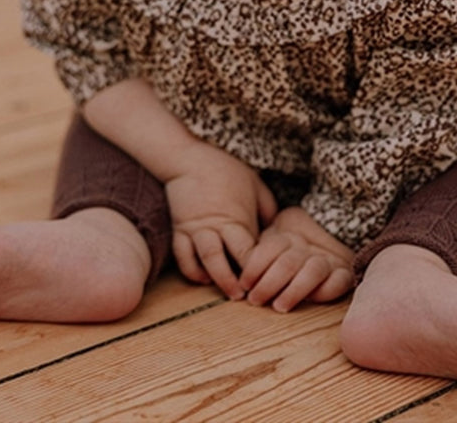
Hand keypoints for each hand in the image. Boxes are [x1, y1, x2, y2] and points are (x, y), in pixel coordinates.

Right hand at [164, 141, 276, 299]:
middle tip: (250, 297)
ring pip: (206, 261)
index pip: (250, 251)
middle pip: (229, 260)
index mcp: (238, 217)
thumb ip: (267, 208)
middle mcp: (217, 226)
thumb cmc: (227, 169)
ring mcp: (196, 229)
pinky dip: (192, 271)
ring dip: (218, 280)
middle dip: (239, 281)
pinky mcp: (180, 229)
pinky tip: (203, 279)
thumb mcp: (255, 184)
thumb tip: (276, 230)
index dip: (260, 268)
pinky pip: (183, 256)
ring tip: (230, 293)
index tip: (270, 279)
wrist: (190, 158)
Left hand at [239, 206, 354, 312]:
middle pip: (288, 261)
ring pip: (313, 269)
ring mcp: (327, 259)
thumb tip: (238, 282)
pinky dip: (327, 290)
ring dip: (295, 289)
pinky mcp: (343, 274)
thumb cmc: (287, 255)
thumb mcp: (271, 250)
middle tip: (256, 300)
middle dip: (269, 282)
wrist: (330, 235)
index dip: (255, 266)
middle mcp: (307, 247)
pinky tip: (313, 300)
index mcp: (287, 237)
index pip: (271, 247)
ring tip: (279, 307)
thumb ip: (258, 258)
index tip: (244, 285)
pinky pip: (339, 280)